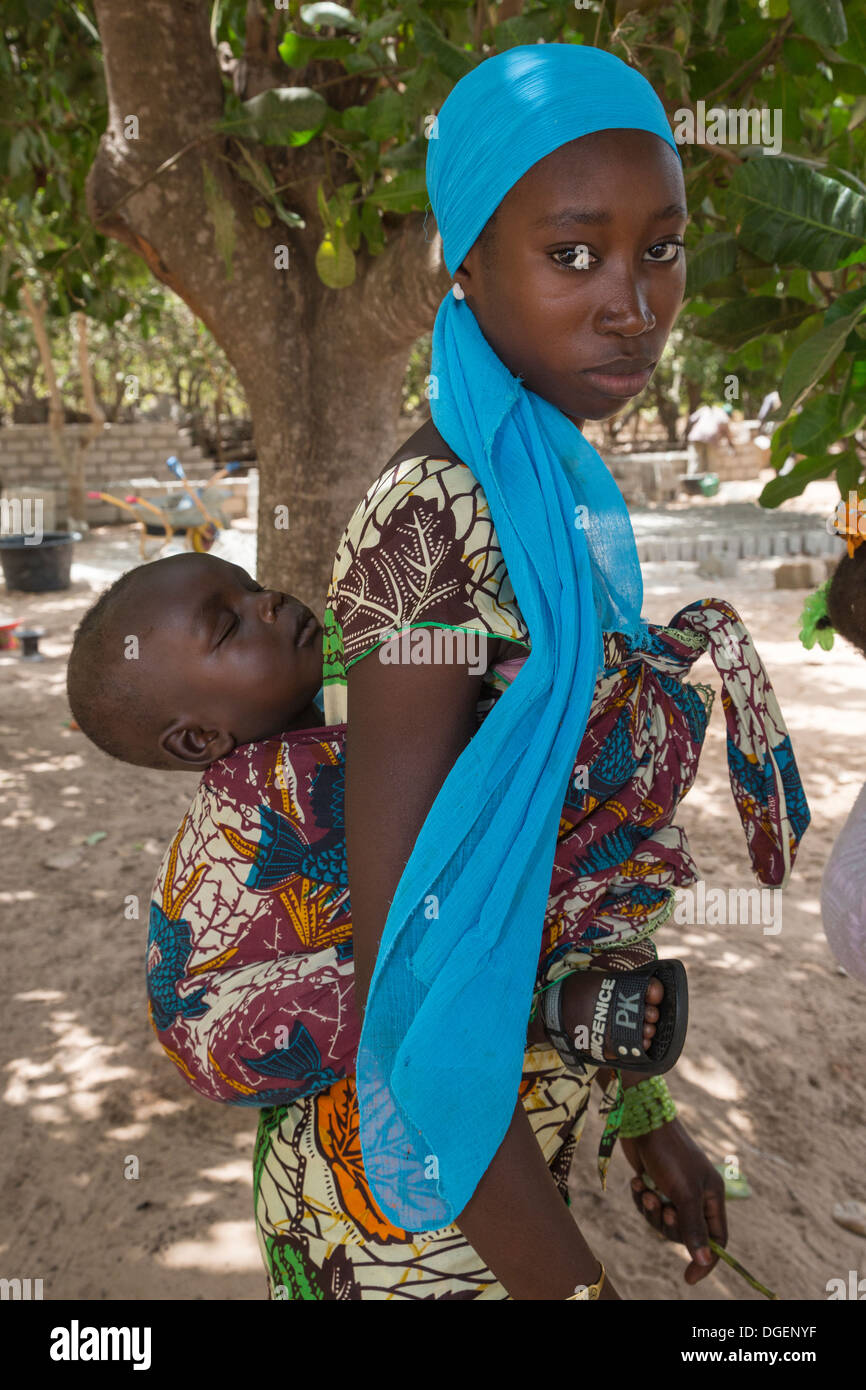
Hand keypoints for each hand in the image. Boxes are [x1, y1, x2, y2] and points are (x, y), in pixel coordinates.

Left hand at [620, 1118, 726, 1284]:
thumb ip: (693, 1227)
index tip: (688, 1278)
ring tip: (645, 1191)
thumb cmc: (669, 1154)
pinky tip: (636, 1181)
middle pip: (685, 1233)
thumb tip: (705, 1261)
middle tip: (660, 1206)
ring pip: (663, 1221)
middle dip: (668, 1224)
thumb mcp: (684, 1193)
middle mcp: (696, 1195)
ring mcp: (674, 1189)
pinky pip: (648, 1207)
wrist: (641, 1120)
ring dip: (651, 1211)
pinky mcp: (654, 1182)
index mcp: (712, 1196)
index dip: (705, 1260)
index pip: (716, 1239)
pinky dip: (640, 1198)